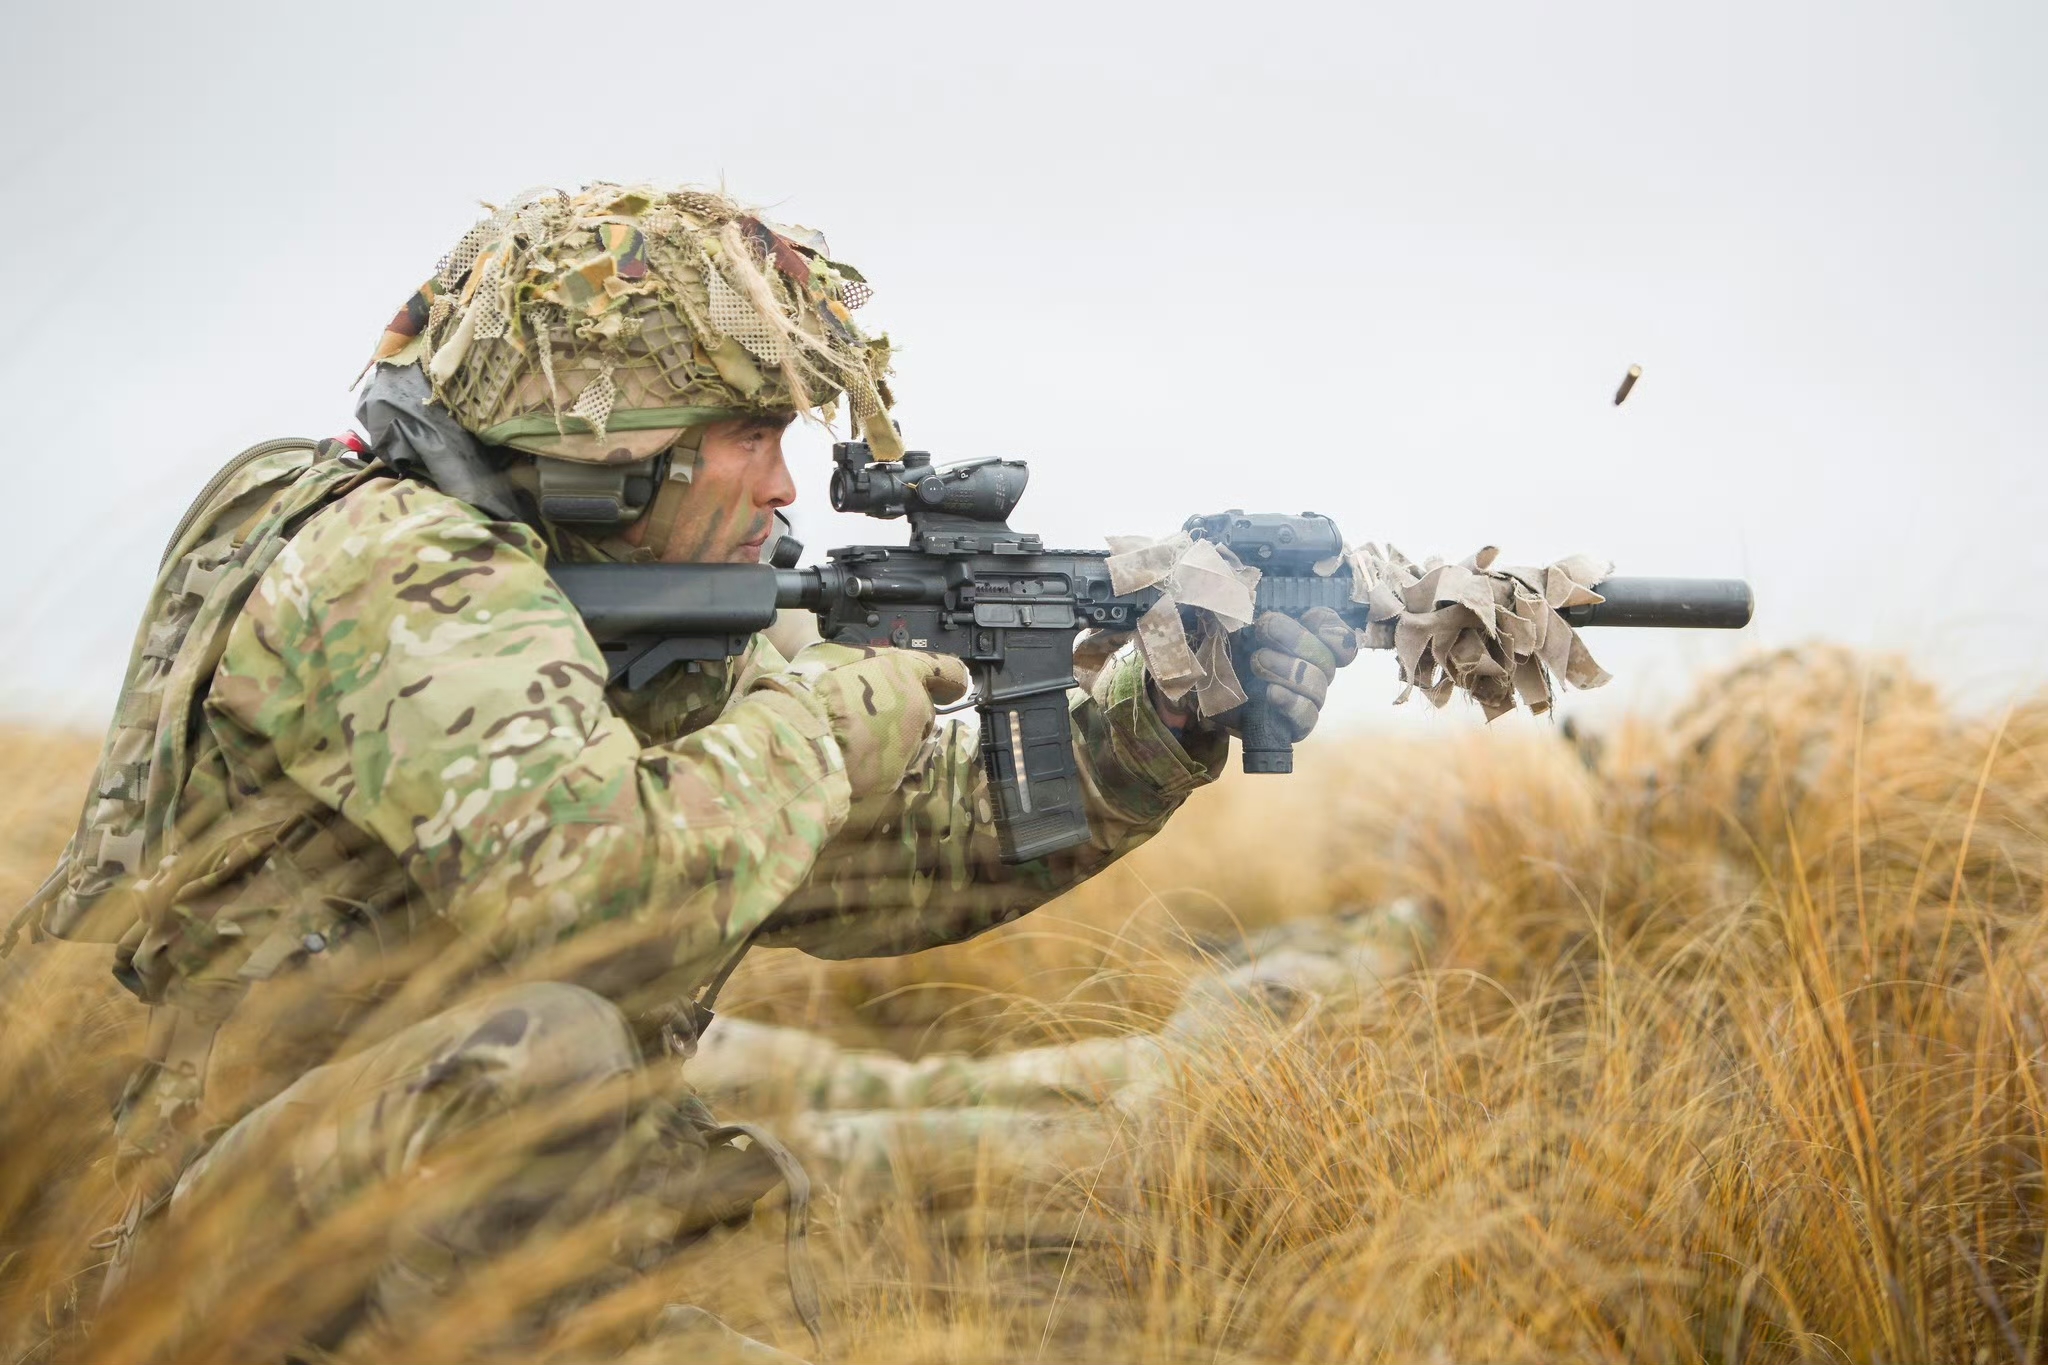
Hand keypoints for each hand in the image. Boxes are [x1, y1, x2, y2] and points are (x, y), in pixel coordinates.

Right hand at [752, 643, 969, 797]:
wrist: (796, 736)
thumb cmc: (809, 689)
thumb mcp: (834, 655)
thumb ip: (863, 661)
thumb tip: (862, 666)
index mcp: (904, 671)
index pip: (947, 671)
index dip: (948, 679)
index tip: (949, 686)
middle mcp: (915, 707)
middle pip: (922, 710)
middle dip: (902, 713)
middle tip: (867, 713)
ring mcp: (907, 745)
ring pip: (907, 742)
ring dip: (887, 740)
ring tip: (850, 738)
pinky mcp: (892, 778)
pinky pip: (888, 768)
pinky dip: (872, 765)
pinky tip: (846, 758)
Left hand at [1162, 608, 1356, 740]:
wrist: (1200, 689)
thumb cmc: (1221, 647)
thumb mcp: (1230, 618)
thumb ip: (1245, 598)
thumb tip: (1242, 571)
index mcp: (1306, 642)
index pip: (1339, 636)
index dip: (1333, 627)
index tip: (1311, 617)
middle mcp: (1312, 669)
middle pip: (1327, 658)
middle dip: (1297, 639)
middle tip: (1264, 627)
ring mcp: (1305, 698)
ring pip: (1319, 686)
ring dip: (1290, 669)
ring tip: (1257, 661)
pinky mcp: (1293, 725)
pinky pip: (1307, 717)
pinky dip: (1292, 703)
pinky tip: (1271, 693)